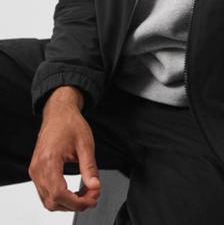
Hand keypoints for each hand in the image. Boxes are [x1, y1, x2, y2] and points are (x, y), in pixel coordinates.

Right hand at [28, 87, 100, 211]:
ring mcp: (35, 170)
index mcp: (49, 159)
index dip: (77, 202)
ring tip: (87, 194)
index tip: (92, 199)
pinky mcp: (37, 171)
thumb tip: (95, 187)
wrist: (58, 112)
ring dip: (68, 203)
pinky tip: (75, 192)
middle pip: (52, 201)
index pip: (59, 193)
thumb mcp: (85, 144)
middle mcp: (38, 167)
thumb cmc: (70, 123)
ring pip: (48, 200)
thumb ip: (90, 167)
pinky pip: (46, 192)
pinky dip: (61, 197)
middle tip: (93, 196)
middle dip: (75, 204)